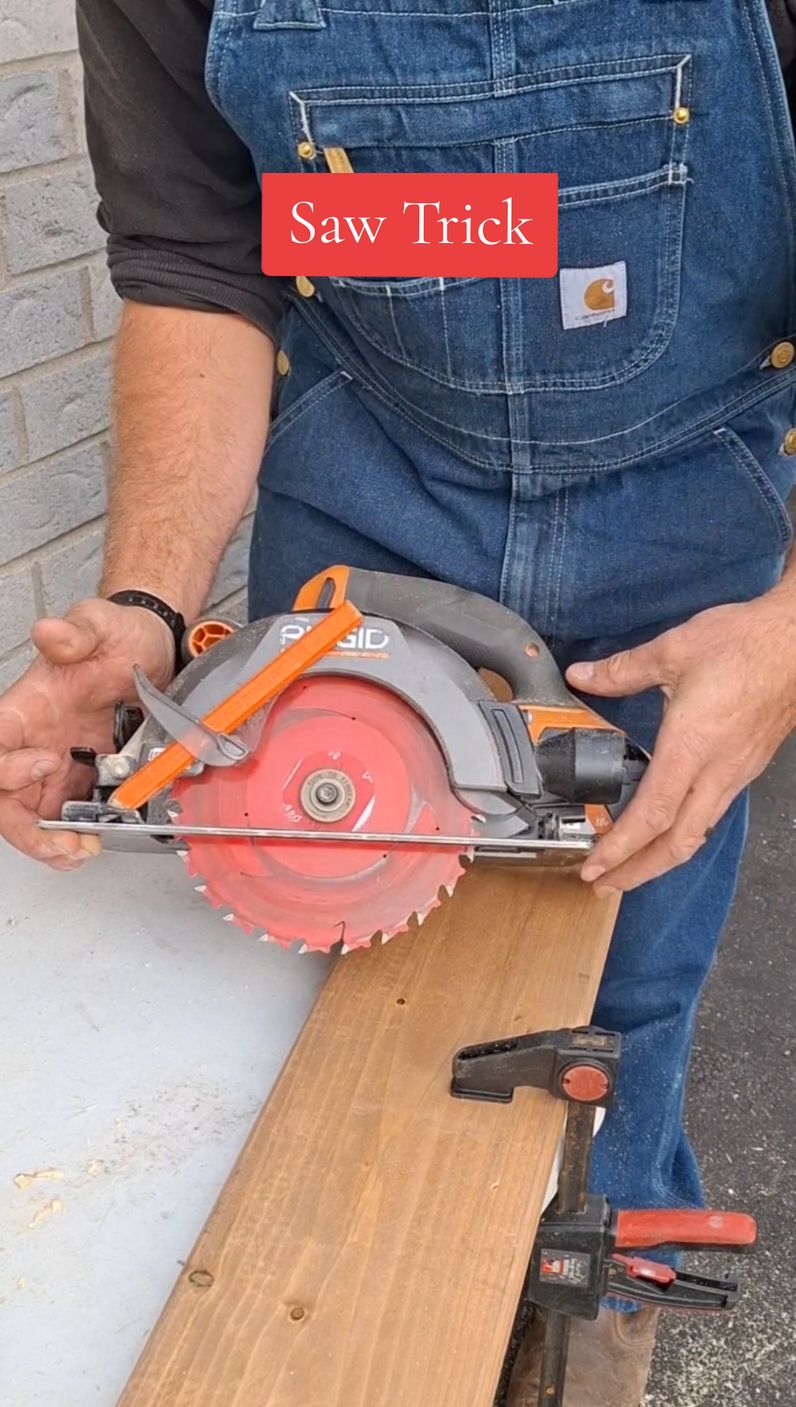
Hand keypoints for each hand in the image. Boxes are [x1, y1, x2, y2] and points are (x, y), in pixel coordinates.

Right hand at [0, 599, 174, 868]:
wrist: (153, 649)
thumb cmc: (118, 635)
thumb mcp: (101, 623)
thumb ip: (77, 630)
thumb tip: (51, 632)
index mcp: (25, 708)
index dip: (7, 767)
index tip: (49, 763)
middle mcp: (32, 742)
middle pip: (5, 796)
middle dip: (26, 829)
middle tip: (66, 843)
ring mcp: (56, 765)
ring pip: (31, 816)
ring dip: (49, 843)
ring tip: (79, 853)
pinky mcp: (83, 779)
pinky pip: (66, 818)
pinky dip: (73, 838)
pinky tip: (90, 847)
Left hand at [566, 593, 795, 894]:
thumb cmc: (748, 644)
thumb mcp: (673, 650)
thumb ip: (622, 670)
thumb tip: (584, 676)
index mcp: (691, 747)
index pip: (651, 815)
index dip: (620, 848)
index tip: (595, 867)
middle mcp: (716, 770)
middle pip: (676, 843)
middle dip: (638, 872)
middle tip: (605, 885)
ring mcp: (736, 772)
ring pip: (697, 832)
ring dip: (662, 856)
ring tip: (632, 865)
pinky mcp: (747, 766)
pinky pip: (711, 813)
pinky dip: (684, 832)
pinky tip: (669, 827)